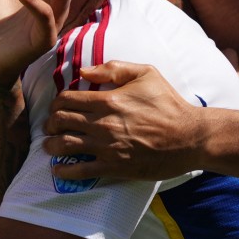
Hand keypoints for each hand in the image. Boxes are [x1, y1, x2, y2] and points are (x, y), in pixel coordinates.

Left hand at [43, 60, 201, 180]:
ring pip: (65, 145)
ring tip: (49, 146)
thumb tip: (84, 71)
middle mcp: (102, 124)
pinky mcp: (115, 167)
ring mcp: (107, 147)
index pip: (66, 100)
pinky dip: (65, 170)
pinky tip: (58, 169)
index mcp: (108, 100)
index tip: (56, 107)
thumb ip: (113, 68)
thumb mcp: (145, 73)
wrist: (190, 137)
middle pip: (61, 121)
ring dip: (51, 145)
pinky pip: (81, 170)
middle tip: (49, 125)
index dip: (56, 103)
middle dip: (50, 123)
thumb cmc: (168, 103)